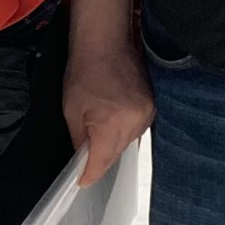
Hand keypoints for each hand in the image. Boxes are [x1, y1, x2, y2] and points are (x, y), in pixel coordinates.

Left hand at [63, 39, 153, 185]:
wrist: (106, 42)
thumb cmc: (85, 70)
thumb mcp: (72, 110)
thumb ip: (79, 140)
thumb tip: (83, 161)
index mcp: (112, 124)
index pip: (102, 163)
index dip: (90, 175)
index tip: (82, 182)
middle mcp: (135, 123)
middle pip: (116, 154)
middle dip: (100, 156)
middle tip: (85, 152)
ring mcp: (147, 114)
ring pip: (127, 142)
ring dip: (113, 141)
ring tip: (100, 122)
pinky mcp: (152, 107)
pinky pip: (137, 128)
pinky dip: (124, 128)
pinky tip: (113, 115)